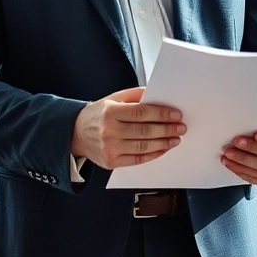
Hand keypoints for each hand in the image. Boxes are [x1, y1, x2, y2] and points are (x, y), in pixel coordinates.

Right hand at [71, 87, 185, 168]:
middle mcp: (109, 131)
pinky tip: (163, 149)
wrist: (75, 133)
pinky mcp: (111, 162)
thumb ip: (135, 95)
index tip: (176, 115)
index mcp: (110, 112)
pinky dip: (153, 155)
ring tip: (175, 139)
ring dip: (163, 143)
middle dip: (167, 129)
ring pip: (143, 147)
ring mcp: (110, 148)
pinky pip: (137, 160)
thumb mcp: (113, 98)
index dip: (162, 114)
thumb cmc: (98, 114)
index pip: (142, 113)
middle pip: (145, 131)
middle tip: (181, 128)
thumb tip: (158, 95)